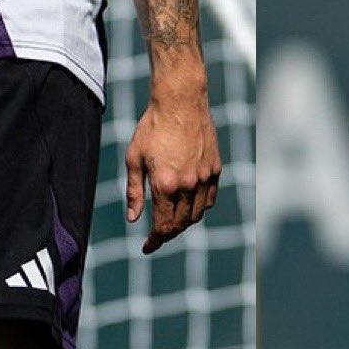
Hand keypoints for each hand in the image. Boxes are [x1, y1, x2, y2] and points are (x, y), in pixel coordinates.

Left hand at [126, 77, 218, 254]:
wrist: (180, 101)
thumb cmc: (152, 126)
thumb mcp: (134, 158)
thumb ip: (135, 191)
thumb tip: (133, 219)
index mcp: (166, 184)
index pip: (163, 226)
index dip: (155, 241)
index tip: (147, 248)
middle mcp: (189, 185)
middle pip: (181, 224)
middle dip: (167, 235)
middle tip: (156, 237)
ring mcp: (205, 177)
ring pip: (197, 214)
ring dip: (184, 224)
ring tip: (171, 222)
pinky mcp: (215, 169)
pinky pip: (209, 199)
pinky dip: (199, 208)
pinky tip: (188, 206)